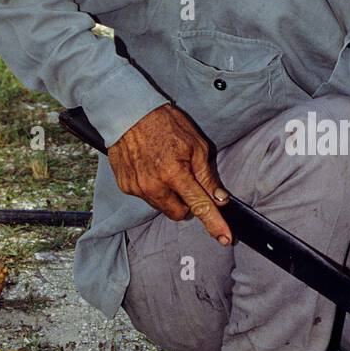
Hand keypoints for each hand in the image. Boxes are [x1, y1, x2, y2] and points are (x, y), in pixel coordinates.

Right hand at [108, 103, 231, 243]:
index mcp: (175, 174)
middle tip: (186, 181)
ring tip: (166, 168)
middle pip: (179, 213)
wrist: (129, 112)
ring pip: (162, 206)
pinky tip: (151, 168)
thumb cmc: (165, 124)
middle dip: (187, 203)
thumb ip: (207, 176)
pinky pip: (145, 197)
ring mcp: (137, 188)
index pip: (200, 206)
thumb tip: (219, 199)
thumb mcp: (196, 145)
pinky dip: (153, 188)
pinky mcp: (125, 186)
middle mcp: (154, 185)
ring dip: (169, 196)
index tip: (224, 238)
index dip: (214, 224)